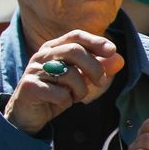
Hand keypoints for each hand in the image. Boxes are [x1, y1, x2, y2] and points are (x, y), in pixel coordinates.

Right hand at [3, 32, 123, 135]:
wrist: (28, 114)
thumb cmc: (56, 92)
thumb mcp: (80, 79)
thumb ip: (98, 68)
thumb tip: (120, 60)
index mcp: (54, 48)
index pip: (76, 36)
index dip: (96, 41)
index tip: (112, 51)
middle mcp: (42, 55)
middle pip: (75, 51)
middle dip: (94, 67)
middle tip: (101, 82)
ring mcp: (34, 70)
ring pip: (69, 74)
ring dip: (81, 89)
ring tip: (77, 96)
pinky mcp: (29, 87)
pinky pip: (58, 93)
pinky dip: (66, 101)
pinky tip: (61, 102)